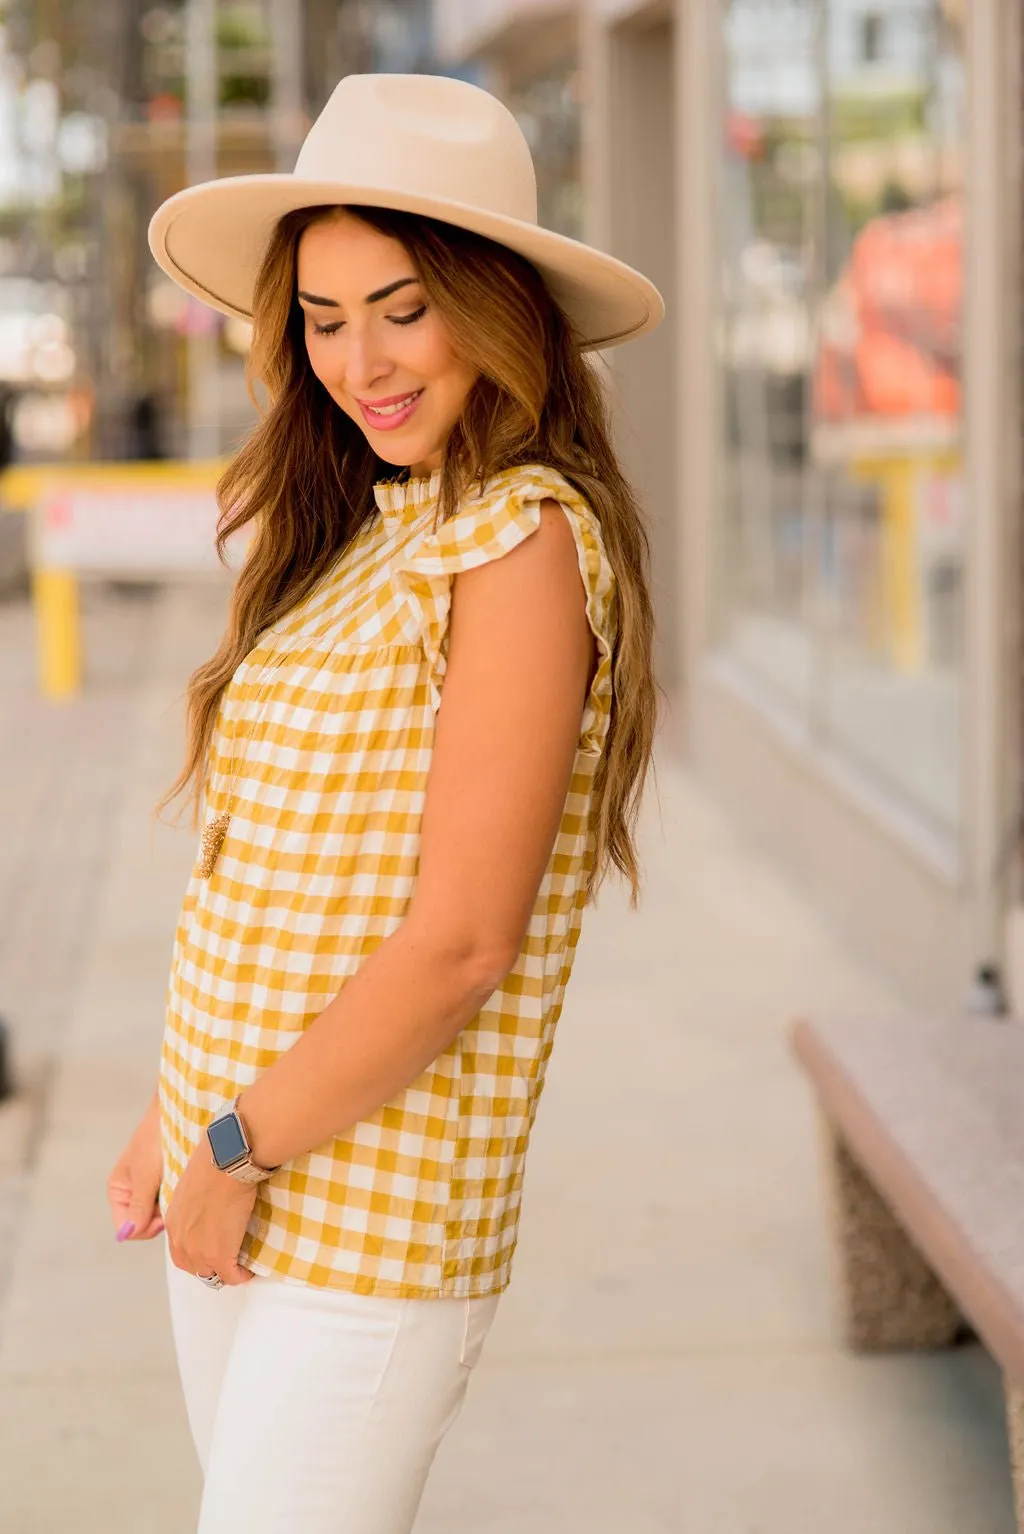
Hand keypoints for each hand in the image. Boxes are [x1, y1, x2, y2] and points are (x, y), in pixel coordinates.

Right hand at [107, 1091, 165, 1241]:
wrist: (177, 1110)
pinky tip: (185, 1183)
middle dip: (161, 1215)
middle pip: (145, 1222)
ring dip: (171, 1203)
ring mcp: (150, 1186)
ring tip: (180, 1185)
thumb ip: (138, 1206)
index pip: (127, 1227)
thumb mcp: (145, 1175)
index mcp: (118, 1191)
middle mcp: (132, 1192)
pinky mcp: (166, 1178)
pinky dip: (178, 1194)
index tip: (163, 1217)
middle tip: (174, 1196)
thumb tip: (128, 1233)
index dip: (145, 1227)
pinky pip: (171, 1197)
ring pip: (160, 1210)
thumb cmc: (155, 1138)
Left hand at [164, 1137, 256, 1286]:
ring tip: (238, 1267)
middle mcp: (180, 1241)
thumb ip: (195, 1202)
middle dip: (210, 1267)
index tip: (213, 1250)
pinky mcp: (219, 1255)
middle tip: (227, 1261)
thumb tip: (209, 1199)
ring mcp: (198, 1251)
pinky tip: (248, 1271)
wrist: (225, 1162)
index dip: (198, 1254)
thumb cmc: (214, 1162)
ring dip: (224, 1273)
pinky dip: (240, 1276)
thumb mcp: (193, 1184)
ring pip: (210, 1275)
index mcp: (173, 1222)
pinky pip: (230, 1276)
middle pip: (194, 1268)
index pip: (181, 1251)